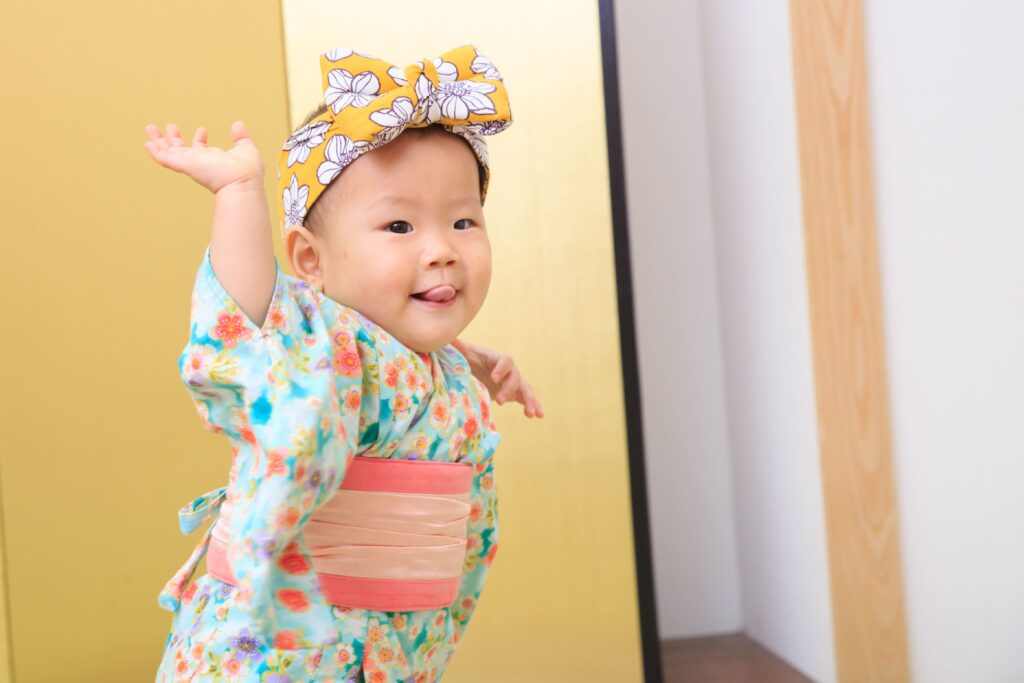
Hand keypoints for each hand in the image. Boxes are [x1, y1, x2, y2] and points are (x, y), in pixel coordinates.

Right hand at [142, 120, 264, 193]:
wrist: (243, 181)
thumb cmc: (248, 170)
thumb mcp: (245, 148)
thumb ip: (241, 137)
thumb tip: (238, 125)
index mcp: (213, 160)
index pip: (201, 150)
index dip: (199, 139)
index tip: (202, 130)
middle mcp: (200, 163)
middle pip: (181, 150)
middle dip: (174, 139)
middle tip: (169, 127)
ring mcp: (191, 164)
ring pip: (170, 152)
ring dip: (159, 141)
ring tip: (150, 128)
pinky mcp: (184, 164)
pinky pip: (165, 159)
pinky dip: (156, 152)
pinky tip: (148, 144)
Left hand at [451, 339, 544, 418]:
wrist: (478, 368)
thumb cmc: (470, 359)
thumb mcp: (464, 354)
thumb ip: (459, 348)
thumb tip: (449, 338)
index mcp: (498, 358)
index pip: (504, 360)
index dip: (501, 369)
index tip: (494, 378)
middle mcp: (509, 369)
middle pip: (514, 377)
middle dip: (509, 389)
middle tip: (499, 401)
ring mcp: (514, 381)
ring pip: (525, 389)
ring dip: (529, 400)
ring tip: (531, 414)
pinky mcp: (516, 392)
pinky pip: (527, 398)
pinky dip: (534, 406)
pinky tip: (538, 416)